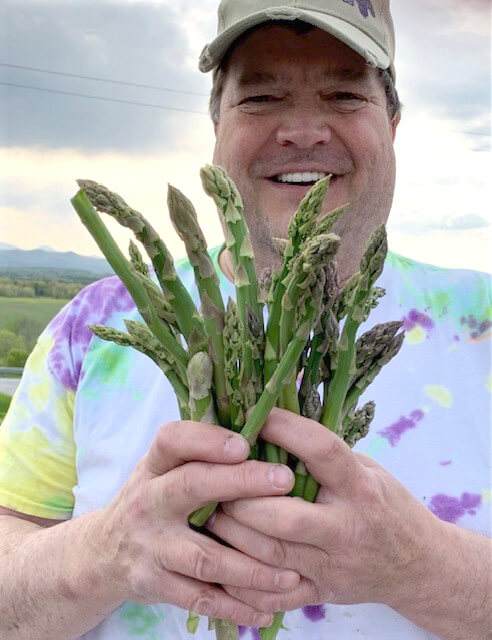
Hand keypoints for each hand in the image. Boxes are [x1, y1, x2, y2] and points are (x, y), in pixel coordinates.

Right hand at [93, 419, 299, 626]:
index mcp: (154, 466)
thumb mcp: (164, 469)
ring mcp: (150, 545)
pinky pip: (200, 598)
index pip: (172, 440)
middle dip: (240, 482)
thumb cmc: (154, 499)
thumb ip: (200, 454)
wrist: (103, 553)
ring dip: (251, 567)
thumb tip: (265, 432)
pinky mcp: (153, 583)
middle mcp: (148, 500)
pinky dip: (236, 605)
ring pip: (205, 556)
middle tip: (285, 480)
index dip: (207, 440)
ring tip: (292, 572)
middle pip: (191, 486)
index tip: (245, 443)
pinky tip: (268, 609)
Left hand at [206, 408, 440, 613]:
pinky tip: (223, 562)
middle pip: (285, 516)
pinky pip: (275, 596)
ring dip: (233, 533)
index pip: (322, 451)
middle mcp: (348, 529)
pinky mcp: (322, 593)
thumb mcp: (368, 469)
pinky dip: (244, 584)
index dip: (285, 429)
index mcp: (362, 488)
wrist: (419, 566)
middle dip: (243, 497)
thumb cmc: (387, 505)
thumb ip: (326, 453)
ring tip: (211, 512)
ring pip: (272, 555)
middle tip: (218, 480)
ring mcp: (334, 567)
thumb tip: (277, 416)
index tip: (255, 416)